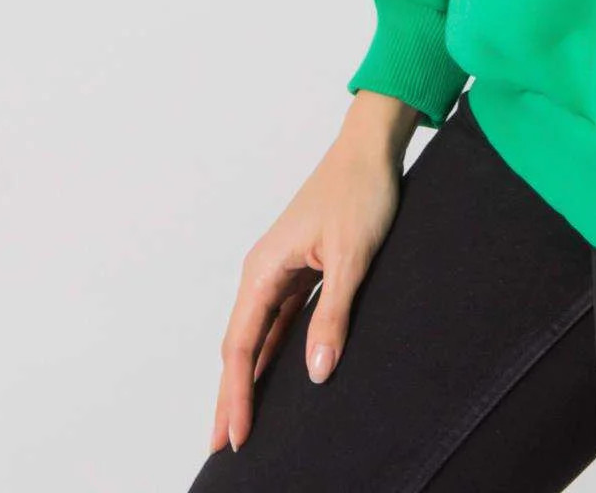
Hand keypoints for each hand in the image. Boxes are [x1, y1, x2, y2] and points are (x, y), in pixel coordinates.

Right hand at [208, 92, 417, 452]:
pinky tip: (278, 377)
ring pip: (258, 335)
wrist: (372, 148)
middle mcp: (264, 271)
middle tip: (223, 446)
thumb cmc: (360, 191)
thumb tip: (316, 373)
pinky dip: (274, 352)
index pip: (240, 344)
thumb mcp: (351, 256)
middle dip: (231, 395)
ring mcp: (282, 271)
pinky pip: (280, 321)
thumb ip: (332, 315)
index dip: (236, 394)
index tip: (234, 436)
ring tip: (244, 422)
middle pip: (240, 345)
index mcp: (264, 267)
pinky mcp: (302, 270)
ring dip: (250, 377)